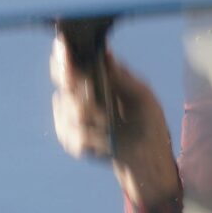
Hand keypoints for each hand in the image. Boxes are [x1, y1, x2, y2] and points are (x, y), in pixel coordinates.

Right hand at [49, 31, 178, 207]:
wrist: (147, 158)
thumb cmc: (148, 122)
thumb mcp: (142, 97)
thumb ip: (123, 78)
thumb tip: (106, 54)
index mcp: (95, 79)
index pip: (69, 61)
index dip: (63, 57)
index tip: (67, 57)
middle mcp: (79, 95)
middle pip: (64, 82)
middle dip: (77, 86)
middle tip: (92, 93)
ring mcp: (72, 118)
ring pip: (71, 110)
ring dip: (94, 118)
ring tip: (111, 126)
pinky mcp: (71, 140)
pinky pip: (74, 136)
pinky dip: (95, 140)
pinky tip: (106, 143)